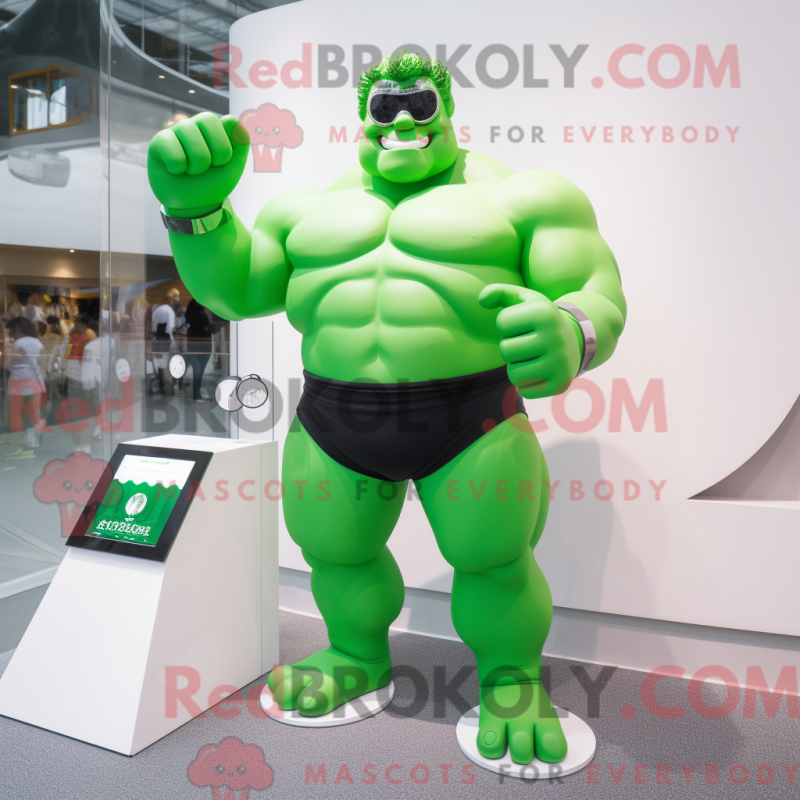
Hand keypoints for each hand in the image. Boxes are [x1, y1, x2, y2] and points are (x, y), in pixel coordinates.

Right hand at [147, 112, 249, 216]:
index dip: (224, 147)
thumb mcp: (234, 166)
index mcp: (213, 128)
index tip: (220, 163)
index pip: (225, 121)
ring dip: (195, 162)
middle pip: (207, 119)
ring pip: (187, 130)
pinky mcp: (157, 143)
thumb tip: (230, 118)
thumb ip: (240, 142)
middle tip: (206, 169)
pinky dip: (177, 164)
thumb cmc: (213, 184)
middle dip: (213, 152)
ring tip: (191, 172)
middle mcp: (194, 125)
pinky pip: (167, 143)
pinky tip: (175, 170)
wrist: (195, 207)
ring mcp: (174, 132)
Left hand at [479, 283, 581, 398]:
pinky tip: (537, 372)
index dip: (507, 325)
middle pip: (506, 350)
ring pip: (513, 374)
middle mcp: (555, 338)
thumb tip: (481, 300)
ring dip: (516, 367)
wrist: (576, 339)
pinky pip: (523, 391)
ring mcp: (559, 363)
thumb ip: (500, 292)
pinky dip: (525, 384)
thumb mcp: (526, 300)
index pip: (503, 323)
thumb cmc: (541, 319)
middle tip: (525, 344)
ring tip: (530, 358)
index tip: (523, 325)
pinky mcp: (560, 384)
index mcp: (545, 314)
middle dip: (510, 348)